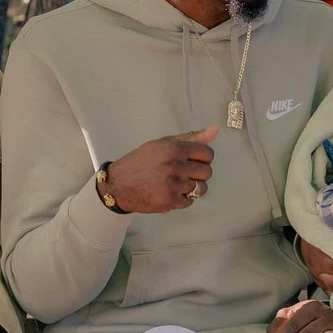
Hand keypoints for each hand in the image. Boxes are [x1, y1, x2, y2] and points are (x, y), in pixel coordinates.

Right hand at [103, 126, 217, 213]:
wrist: (118, 185)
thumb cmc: (140, 163)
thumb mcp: (162, 144)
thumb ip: (190, 138)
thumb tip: (214, 130)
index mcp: (173, 148)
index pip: (207, 153)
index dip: (204, 158)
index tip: (195, 161)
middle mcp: (174, 166)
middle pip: (207, 172)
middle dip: (198, 174)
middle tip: (184, 173)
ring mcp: (172, 185)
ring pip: (200, 188)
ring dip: (192, 188)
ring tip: (177, 184)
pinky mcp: (169, 201)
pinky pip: (189, 201)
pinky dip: (182, 199)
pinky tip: (170, 192)